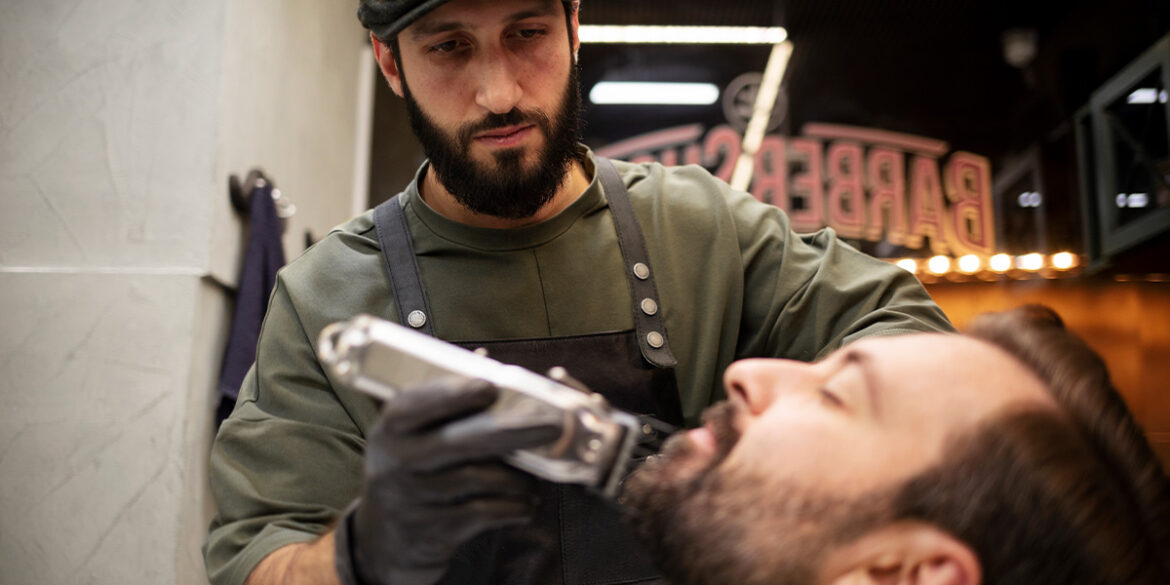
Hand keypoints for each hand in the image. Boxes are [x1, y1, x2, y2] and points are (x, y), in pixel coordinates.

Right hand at [335, 377, 562, 584]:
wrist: (387, 543)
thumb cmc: (411, 473)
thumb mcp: (410, 437)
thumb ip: (442, 402)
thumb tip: (482, 359)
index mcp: (390, 430)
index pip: (414, 405)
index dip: (453, 394)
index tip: (490, 385)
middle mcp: (396, 463)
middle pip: (460, 442)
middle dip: (512, 431)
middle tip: (551, 425)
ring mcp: (413, 500)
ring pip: (480, 479)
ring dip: (518, 477)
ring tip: (534, 477)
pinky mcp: (434, 532)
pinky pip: (486, 513)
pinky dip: (514, 507)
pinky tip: (526, 503)